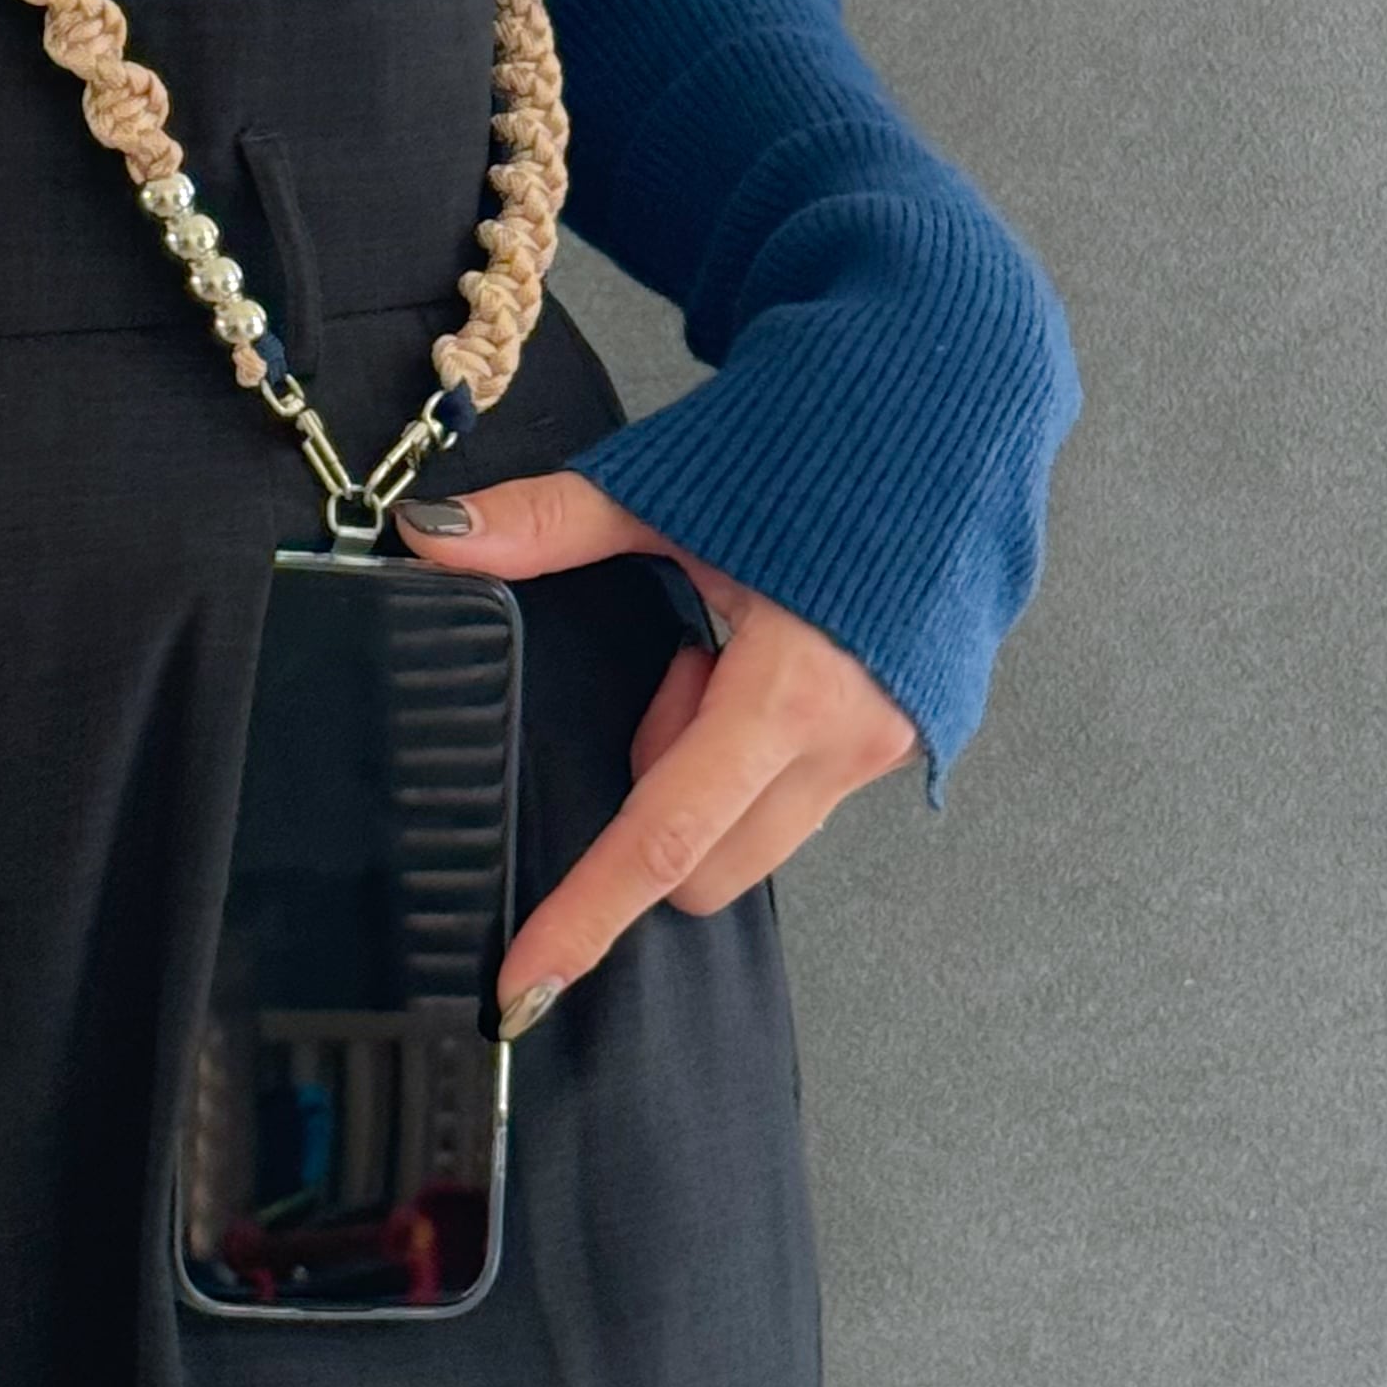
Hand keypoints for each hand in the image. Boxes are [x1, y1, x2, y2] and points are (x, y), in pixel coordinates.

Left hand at [395, 472, 919, 1024]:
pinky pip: (799, 785)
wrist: (953, 401)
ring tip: (730, 633)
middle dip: (657, 792)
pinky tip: (774, 639)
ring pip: (753, 824)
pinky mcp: (909, 735)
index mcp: (791, 687)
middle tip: (678, 658)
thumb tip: (432, 539)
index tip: (527, 985)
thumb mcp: (665, 484)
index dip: (588, 916)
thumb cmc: (817, 438)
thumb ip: (543, 525)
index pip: (665, 837)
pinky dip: (756, 736)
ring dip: (709, 755)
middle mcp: (853, 737)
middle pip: (708, 859)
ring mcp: (890, 744)